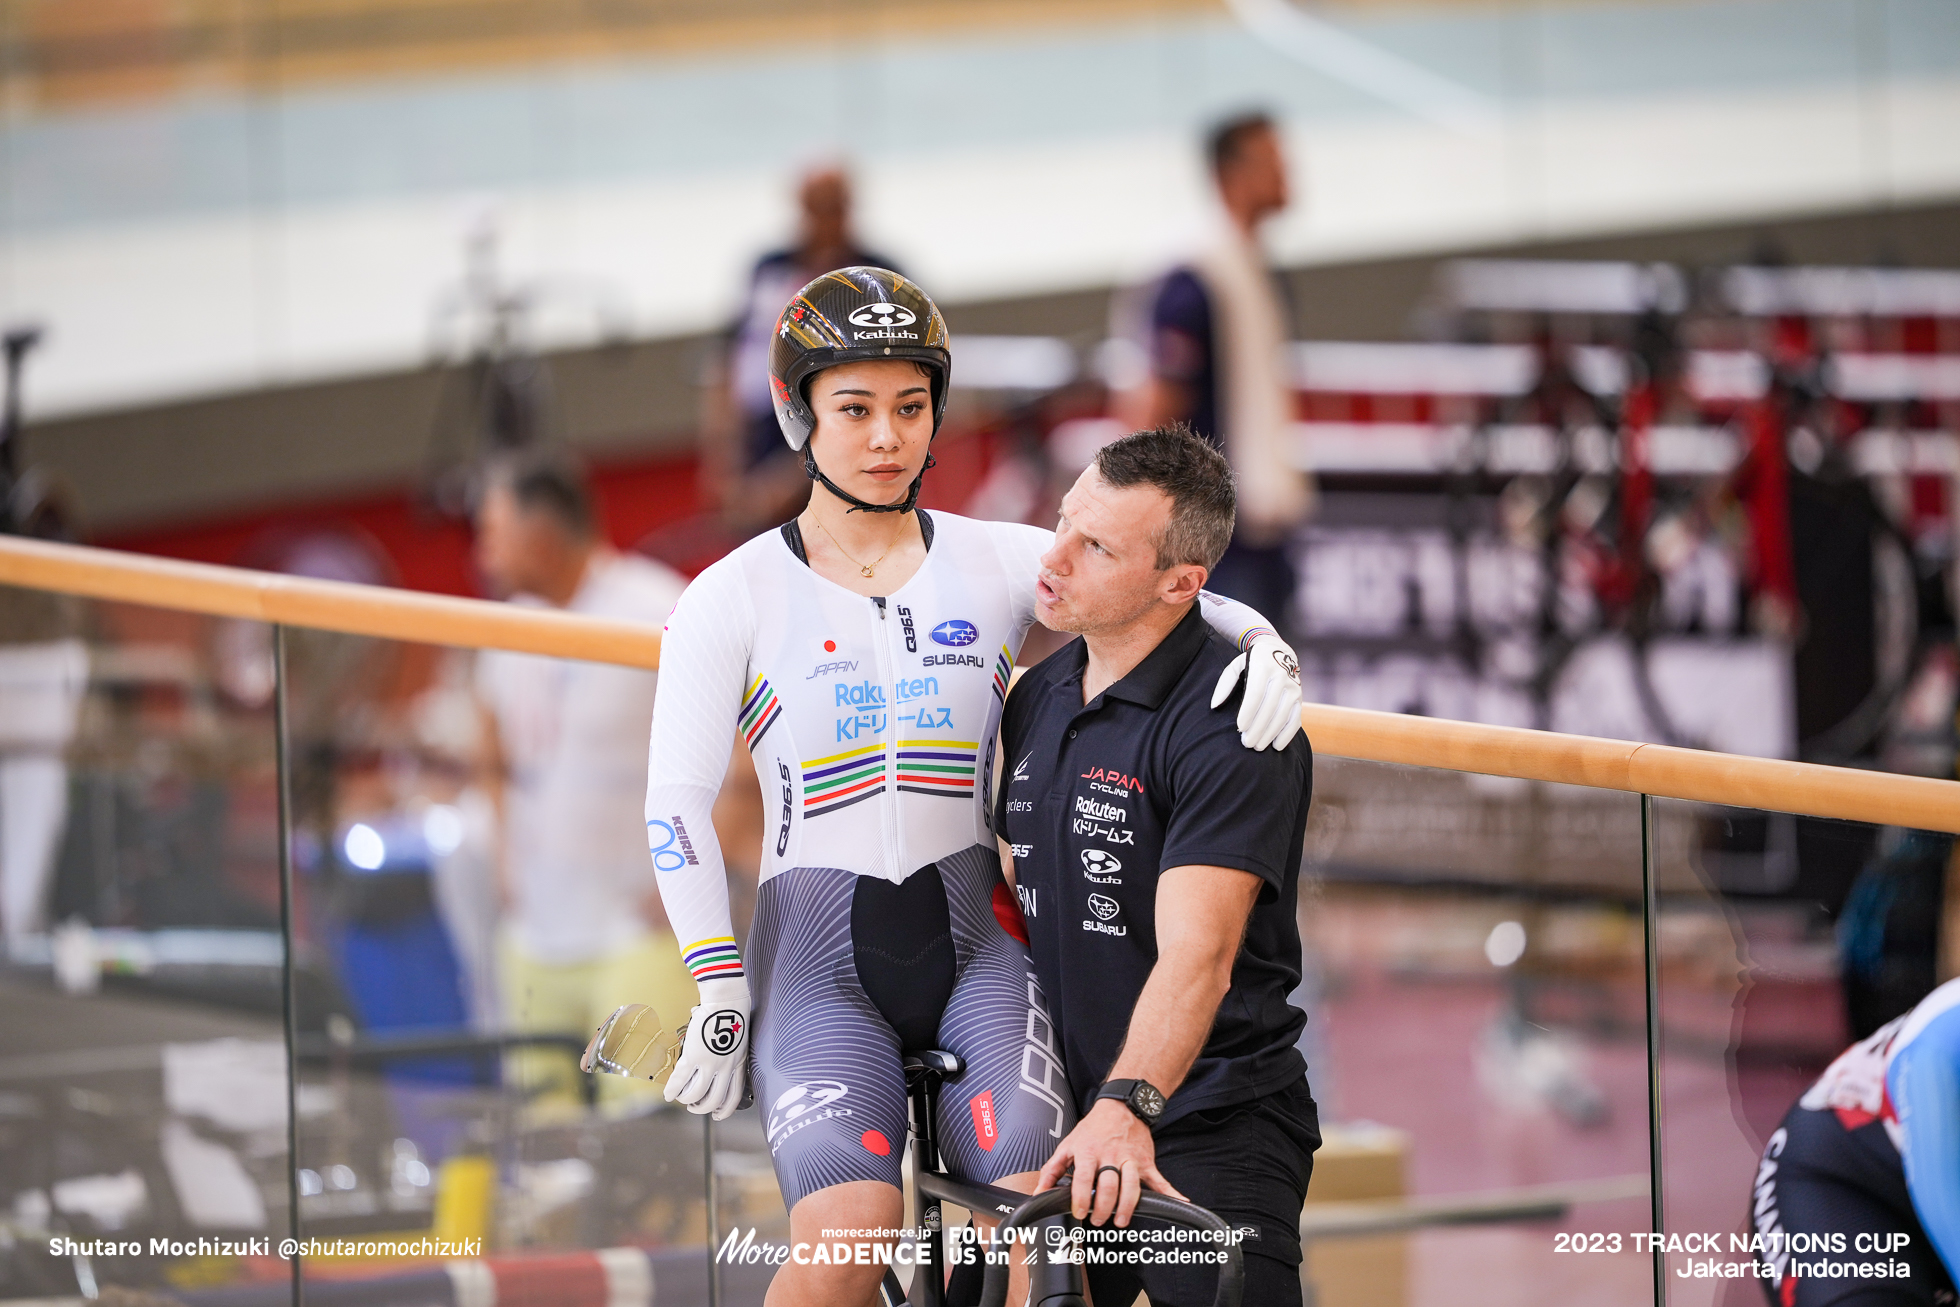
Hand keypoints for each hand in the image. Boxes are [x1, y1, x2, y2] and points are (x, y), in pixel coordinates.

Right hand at [663, 978, 749, 1120]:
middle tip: (694, 1107)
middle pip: (713, 1100)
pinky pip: (681, 1080)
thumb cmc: (733, 1015)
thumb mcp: (739, 1041)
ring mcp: (710, 1064)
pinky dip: (673, 1089)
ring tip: (682, 1097)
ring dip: (686, 1099)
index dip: (725, 1110)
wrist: (726, 1001)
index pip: (734, 1096)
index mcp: (739, 1065)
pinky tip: (668, 1094)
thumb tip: (718, 1066)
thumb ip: (731, 1056)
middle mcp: (726, 1068)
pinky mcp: (694, 1057)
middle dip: (702, 1108)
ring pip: (696, 1094)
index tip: (718, 1115)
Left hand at [1036, 1100, 1185, 1227]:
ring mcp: (1130, 1159)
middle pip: (1108, 1186)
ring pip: (1131, 1185)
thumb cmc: (1093, 1128)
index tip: (1080, 1212)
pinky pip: (1158, 1178)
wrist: (1121, 1106)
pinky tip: (1180, 1202)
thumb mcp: (1068, 1144)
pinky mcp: (1145, 1162)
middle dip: (1104, 1207)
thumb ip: (1052, 1170)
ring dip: (1127, 1206)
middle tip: (1099, 1220)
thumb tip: (1038, 1192)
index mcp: (1088, 1152)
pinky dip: (1171, 1191)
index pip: (1083, 1178)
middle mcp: (1110, 1156)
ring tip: (1121, 1220)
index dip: (1080, 1197)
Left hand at [1212, 633, 1301, 750]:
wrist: (1280, 651)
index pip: (1256, 693)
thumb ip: (1225, 684)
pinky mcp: (1300, 698)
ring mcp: (1294, 687)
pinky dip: (1287, 734)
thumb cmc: (1252, 663)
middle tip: (1246, 743)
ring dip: (1270, 733)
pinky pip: (1296, 719)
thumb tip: (1214, 706)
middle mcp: (1281, 676)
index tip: (1240, 727)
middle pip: (1270, 707)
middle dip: (1258, 727)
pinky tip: (1276, 746)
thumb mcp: (1236, 666)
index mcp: (1263, 666)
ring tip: (1257, 747)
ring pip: (1283, 715)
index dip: (1248, 712)